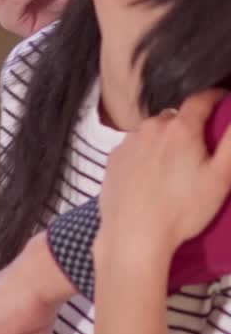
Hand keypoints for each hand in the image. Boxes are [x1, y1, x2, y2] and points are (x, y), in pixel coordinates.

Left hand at [97, 91, 230, 265]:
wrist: (133, 235)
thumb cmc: (182, 210)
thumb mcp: (219, 178)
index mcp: (181, 128)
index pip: (201, 100)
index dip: (214, 98)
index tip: (221, 100)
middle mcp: (152, 126)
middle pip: (176, 118)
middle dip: (188, 127)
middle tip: (198, 151)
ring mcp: (129, 141)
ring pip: (153, 132)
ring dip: (165, 141)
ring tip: (173, 169)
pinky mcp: (113, 157)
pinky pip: (134, 148)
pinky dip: (145, 155)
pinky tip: (150, 178)